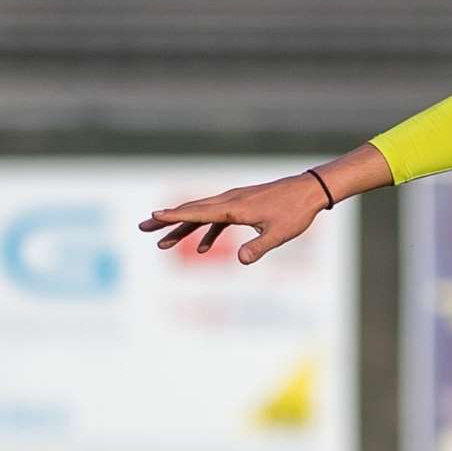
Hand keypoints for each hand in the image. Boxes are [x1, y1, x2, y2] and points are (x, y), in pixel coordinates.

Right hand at [137, 172, 326, 263]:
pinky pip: (218, 218)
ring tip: (162, 243)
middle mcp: (231, 201)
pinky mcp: (243, 204)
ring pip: (202, 214)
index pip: (198, 213)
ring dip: (182, 228)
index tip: (153, 217)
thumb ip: (259, 247)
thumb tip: (240, 260)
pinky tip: (203, 248)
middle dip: (166, 221)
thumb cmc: (296, 212)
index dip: (174, 217)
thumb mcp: (280, 234)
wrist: (310, 190)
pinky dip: (208, 231)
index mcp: (235, 208)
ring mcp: (235, 201)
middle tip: (141, 228)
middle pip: (192, 211)